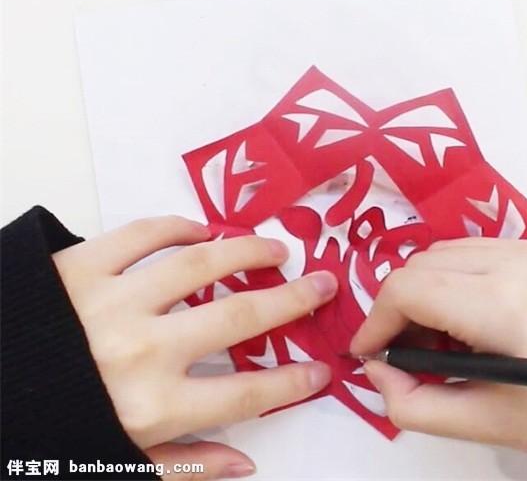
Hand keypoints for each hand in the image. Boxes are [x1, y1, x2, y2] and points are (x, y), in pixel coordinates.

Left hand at [53, 216, 337, 478]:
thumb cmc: (46, 431)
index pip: (246, 394)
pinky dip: (178, 228)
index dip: (292, 382)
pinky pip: (141, 236)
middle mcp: (140, 352)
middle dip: (292, 301)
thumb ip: (185, 466)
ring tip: (275, 249)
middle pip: (239, 319)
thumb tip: (246, 464)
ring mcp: (111, 303)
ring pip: (200, 264)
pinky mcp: (79, 267)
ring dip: (247, 252)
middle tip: (322, 284)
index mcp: (150, 408)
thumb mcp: (113, 464)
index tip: (320, 368)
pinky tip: (204, 231)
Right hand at [351, 238, 526, 479]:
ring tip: (441, 343)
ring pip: (449, 254)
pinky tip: (474, 323)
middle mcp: (518, 261)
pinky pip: (482, 253)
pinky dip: (459, 281)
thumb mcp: (490, 424)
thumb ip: (414, 404)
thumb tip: (377, 370)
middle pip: (422, 265)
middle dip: (399, 308)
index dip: (375, 322)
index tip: (368, 355)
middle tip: (406, 355)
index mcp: (502, 303)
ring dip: (428, 292)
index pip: (406, 288)